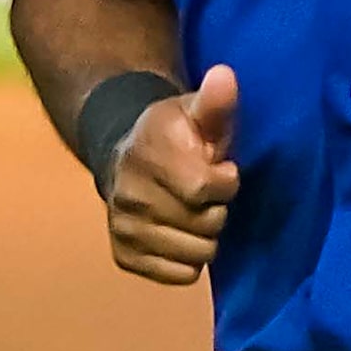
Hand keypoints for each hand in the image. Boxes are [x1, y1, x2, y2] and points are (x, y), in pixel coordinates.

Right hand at [104, 64, 240, 285]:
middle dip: (218, 209)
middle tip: (206, 193)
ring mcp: (124, 228)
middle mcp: (129, 195)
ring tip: (195, 212)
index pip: (205, 188)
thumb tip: (225, 75)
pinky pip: (179, 275)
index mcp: (150, 155)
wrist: (125, 156)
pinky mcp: (124, 255)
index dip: (226, 181)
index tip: (222, 169)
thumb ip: (216, 101)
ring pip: (196, 254)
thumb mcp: (197, 111)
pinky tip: (183, 234)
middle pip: (206, 225)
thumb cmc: (176, 134)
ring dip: (206, 236)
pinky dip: (190, 260)